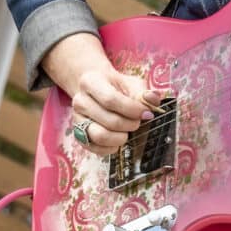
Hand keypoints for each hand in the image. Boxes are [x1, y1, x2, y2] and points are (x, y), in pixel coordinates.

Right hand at [41, 33, 160, 156]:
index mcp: (91, 82)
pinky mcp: (78, 134)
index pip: (110, 99)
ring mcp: (77, 119)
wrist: (97, 89)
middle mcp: (79, 101)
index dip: (132, 109)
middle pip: (107, 119)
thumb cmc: (116, 86)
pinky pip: (94, 148)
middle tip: (138, 123)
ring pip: (99, 136)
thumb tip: (153, 100)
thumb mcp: (131, 83)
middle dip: (129, 124)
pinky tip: (119, 139)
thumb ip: (143, 92)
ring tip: (128, 132)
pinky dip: (110, 147)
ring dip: (120, 137)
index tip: (147, 114)